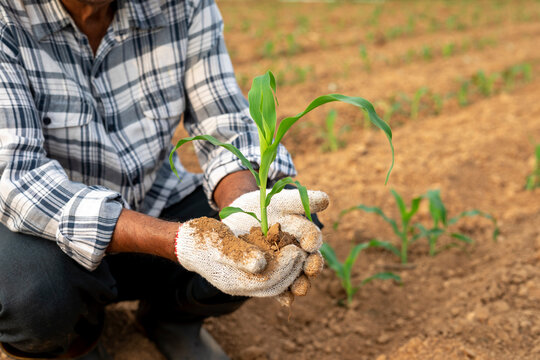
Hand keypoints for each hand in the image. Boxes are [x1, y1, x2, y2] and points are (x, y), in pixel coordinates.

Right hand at [174, 217, 306, 296]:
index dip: (285, 267)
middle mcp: (240, 286)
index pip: (268, 281)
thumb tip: (261, 264)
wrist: (185, 242)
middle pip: (273, 285)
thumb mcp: (220, 242)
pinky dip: (280, 270)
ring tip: (299, 254)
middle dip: (291, 271)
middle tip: (303, 253)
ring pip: (272, 283)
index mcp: (234, 281)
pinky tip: (288, 257)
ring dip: (288, 272)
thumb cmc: (202, 239)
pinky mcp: (243, 274)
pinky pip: (266, 278)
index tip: (296, 250)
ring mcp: (241, 282)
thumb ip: (240, 254)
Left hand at [221, 189, 328, 298]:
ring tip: (299, 289)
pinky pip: (279, 289)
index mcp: (301, 232)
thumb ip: (298, 201)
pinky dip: (284, 297)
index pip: (311, 236)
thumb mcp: (277, 201)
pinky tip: (285, 301)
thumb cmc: (261, 206)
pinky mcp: (271, 277)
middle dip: (312, 266)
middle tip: (311, 269)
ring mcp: (285, 266)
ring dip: (300, 284)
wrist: (236, 218)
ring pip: (297, 277)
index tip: (310, 243)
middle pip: (309, 261)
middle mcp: (297, 251)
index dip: (313, 239)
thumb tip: (326, 200)